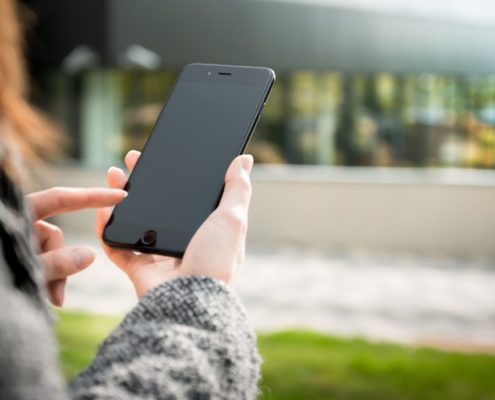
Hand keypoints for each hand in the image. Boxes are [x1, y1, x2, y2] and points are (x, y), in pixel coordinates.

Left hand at [27, 187, 126, 305]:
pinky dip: (44, 277)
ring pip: (49, 251)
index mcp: (17, 215)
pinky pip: (40, 260)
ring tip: (49, 301)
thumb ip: (54, 264)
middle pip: (54, 234)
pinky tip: (42, 296)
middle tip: (58, 296)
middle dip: (61, 263)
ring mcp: (16, 239)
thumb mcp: (23, 270)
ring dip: (53, 276)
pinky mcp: (18, 252)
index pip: (60, 198)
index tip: (120, 195)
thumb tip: (89, 256)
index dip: (91, 195)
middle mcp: (17, 222)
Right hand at [96, 150, 252, 297]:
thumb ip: (237, 189)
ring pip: (136, 221)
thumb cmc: (216, 262)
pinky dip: (106, 227)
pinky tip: (102, 207)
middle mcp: (184, 243)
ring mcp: (160, 257)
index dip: (177, 176)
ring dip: (122, 197)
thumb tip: (245, 159)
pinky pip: (116, 245)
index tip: (165, 156)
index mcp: (206, 231)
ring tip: (113, 174)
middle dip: (145, 180)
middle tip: (133, 159)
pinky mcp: (139, 269)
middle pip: (159, 206)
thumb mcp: (232, 220)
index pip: (188, 197)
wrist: (190, 301)